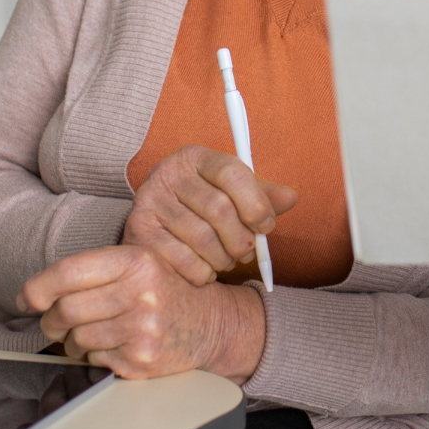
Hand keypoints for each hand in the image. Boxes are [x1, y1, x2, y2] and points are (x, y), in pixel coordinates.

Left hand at [17, 244, 264, 382]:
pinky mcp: (141, 359)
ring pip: (76, 339)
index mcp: (137, 260)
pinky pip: (94, 360)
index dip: (38, 288)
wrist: (210, 324)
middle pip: (65, 309)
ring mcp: (142, 328)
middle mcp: (141, 291)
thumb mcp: (139, 263)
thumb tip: (31, 293)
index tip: (29, 299)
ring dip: (73, 341)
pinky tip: (114, 344)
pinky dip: (95, 356)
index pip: (69, 271)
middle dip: (53, 320)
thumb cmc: (165, 290)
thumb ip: (91, 269)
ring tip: (94, 332)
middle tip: (60, 321)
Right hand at [123, 145, 296, 285]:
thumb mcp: (232, 193)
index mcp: (196, 157)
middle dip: (242, 238)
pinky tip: (206, 269)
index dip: (256, 203)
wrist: (156, 222)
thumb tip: (291, 197)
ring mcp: (149, 201)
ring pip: (202, 238)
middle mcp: (168, 173)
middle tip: (248, 251)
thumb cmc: (202, 206)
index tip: (266, 226)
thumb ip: (262, 196)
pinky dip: (202, 271)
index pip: (232, 172)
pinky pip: (182, 260)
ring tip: (227, 261)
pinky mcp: (138, 232)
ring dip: (223, 258)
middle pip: (219, 209)